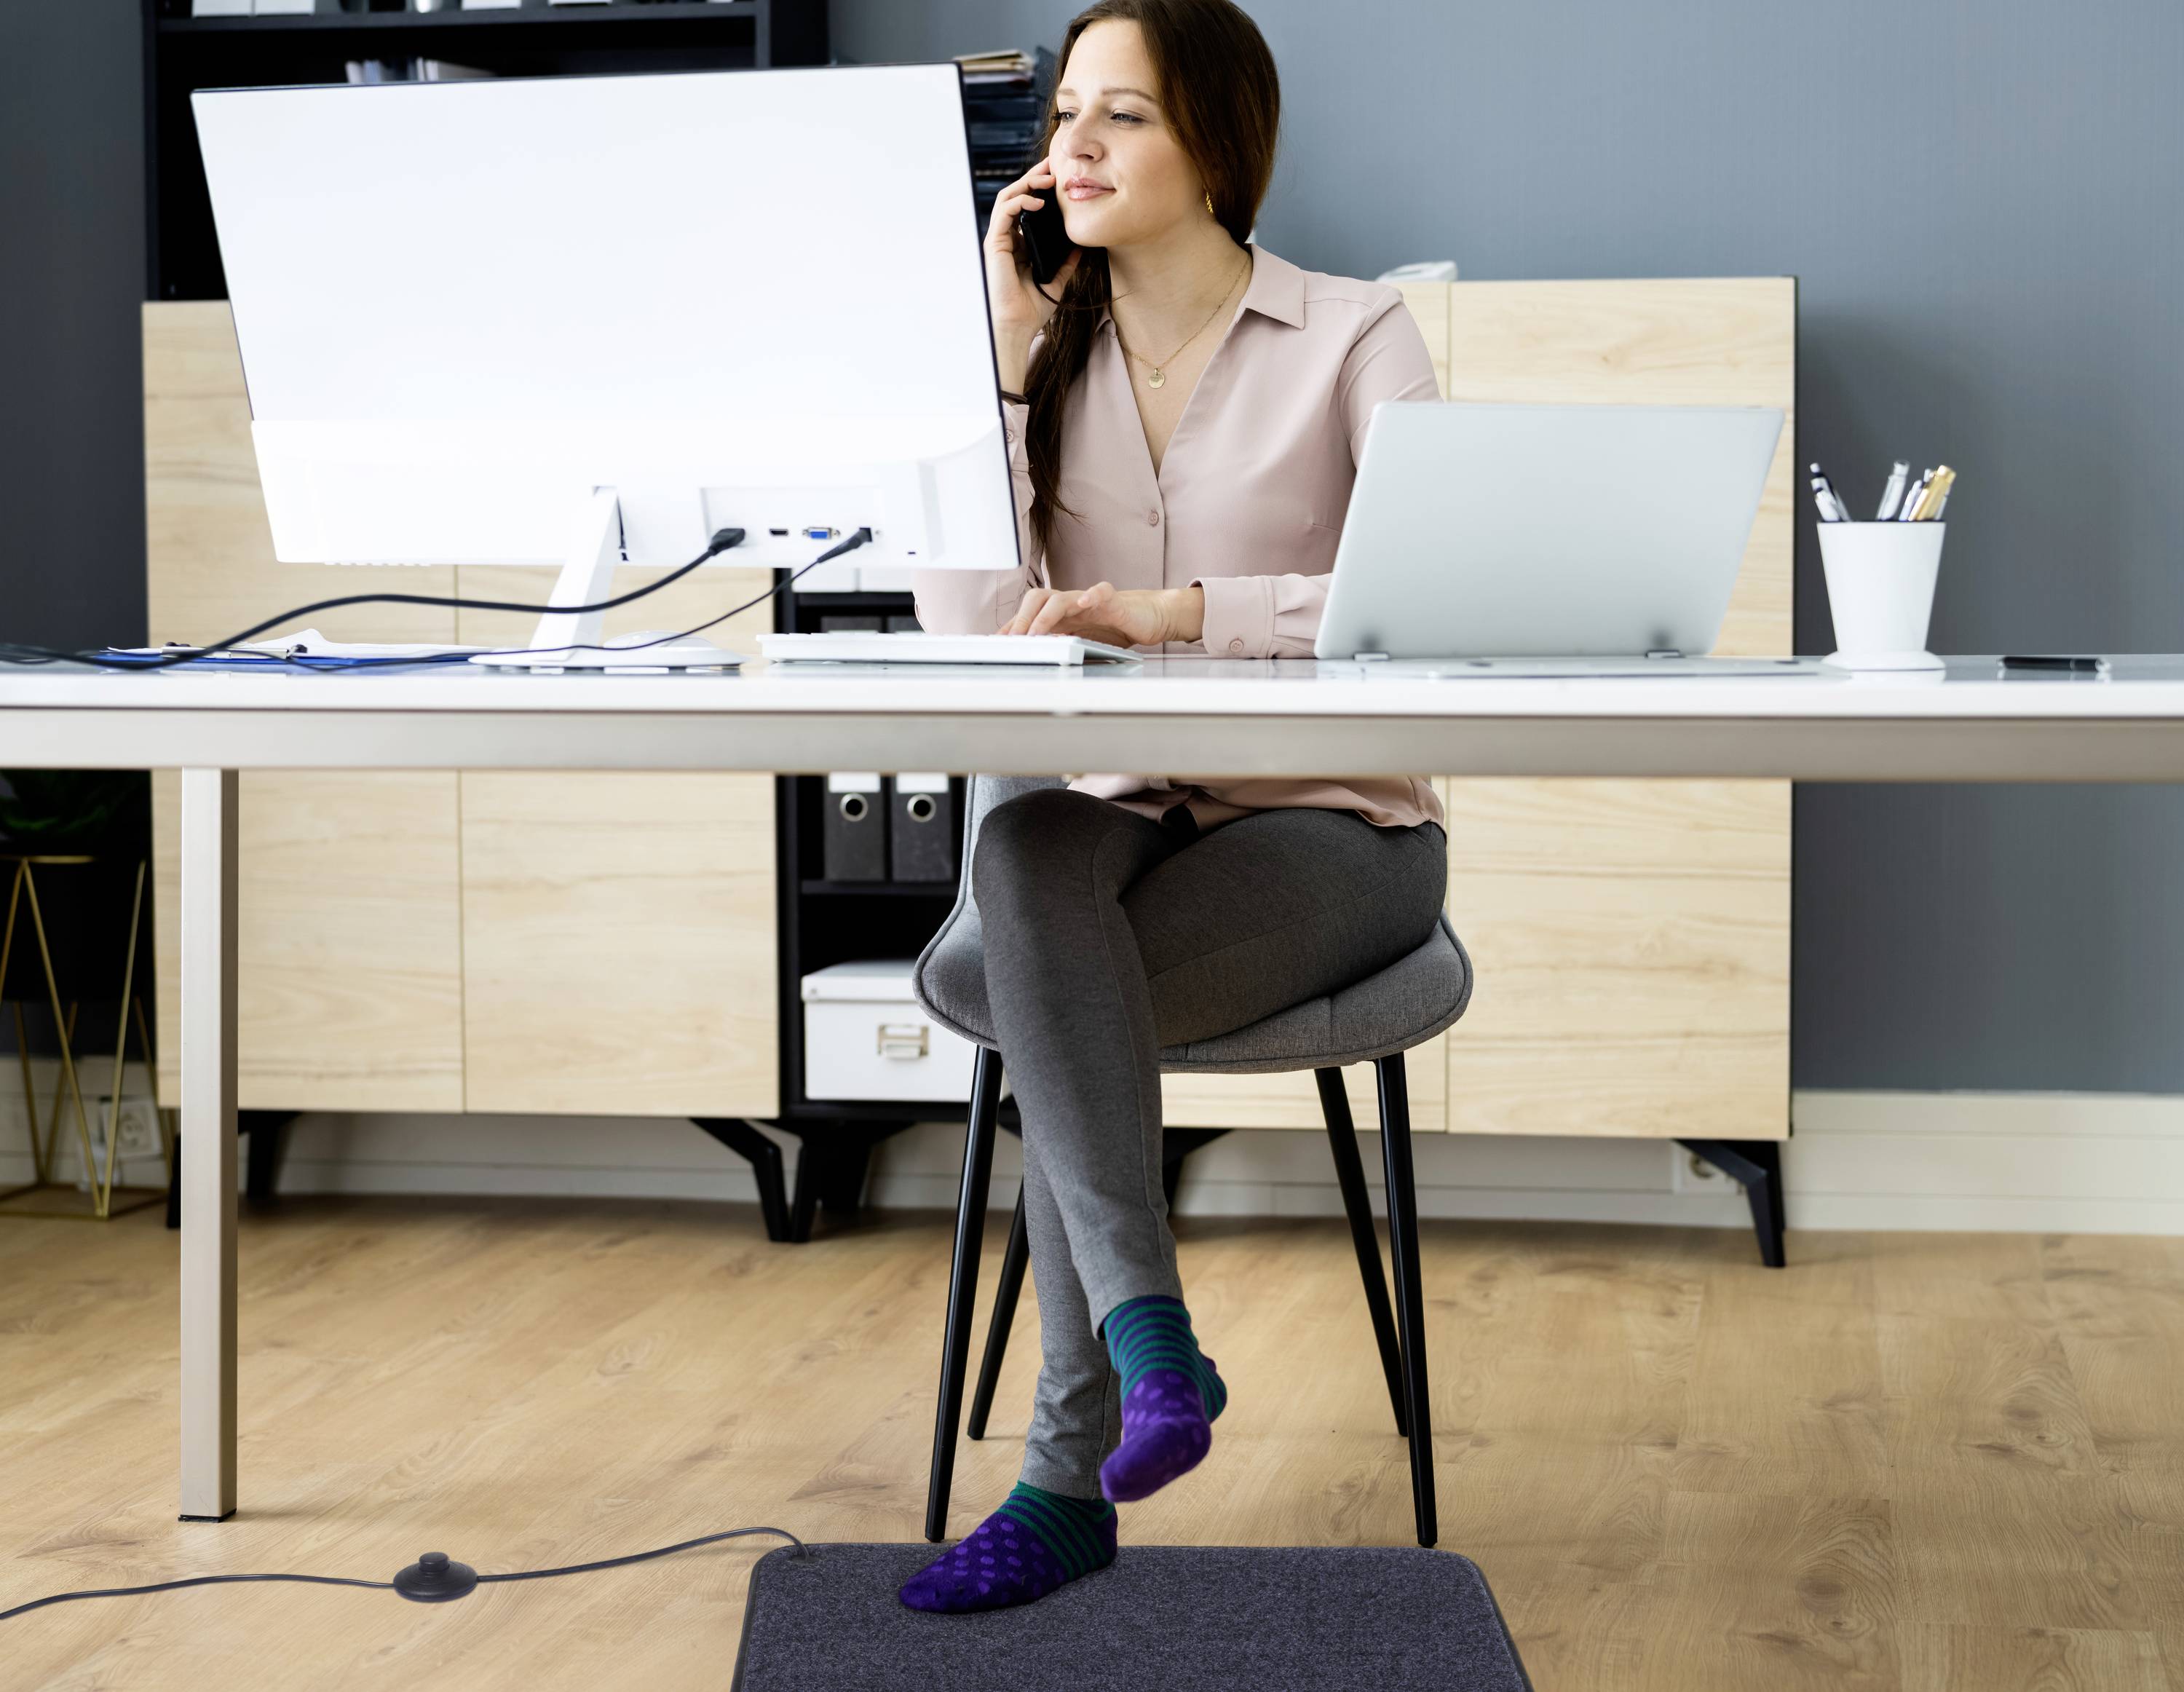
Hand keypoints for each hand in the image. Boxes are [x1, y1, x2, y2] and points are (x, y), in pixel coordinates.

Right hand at [985, 162, 1081, 390]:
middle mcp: (1008, 237)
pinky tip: (1038, 201)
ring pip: (1009, 197)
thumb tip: (1081, 245)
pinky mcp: (995, 243)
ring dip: (1028, 183)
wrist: (1018, 325)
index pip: (1028, 206)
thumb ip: (1067, 261)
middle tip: (1055, 164)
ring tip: (1048, 178)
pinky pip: (1005, 211)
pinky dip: (1020, 201)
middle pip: (1018, 196)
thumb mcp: (1058, 279)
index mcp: (1021, 243)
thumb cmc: (1033, 307)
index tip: (1061, 176)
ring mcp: (1000, 239)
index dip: (1041, 188)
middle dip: (1035, 176)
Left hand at [1003, 583, 1205, 647]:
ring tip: (1037, 632)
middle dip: (1022, 619)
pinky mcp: (1113, 600)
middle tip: (1013, 641)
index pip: (1030, 614)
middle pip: (1038, 599)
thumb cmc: (1117, 627)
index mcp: (1063, 613)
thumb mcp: (1083, 639)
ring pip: (1060, 598)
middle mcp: (1072, 603)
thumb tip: (1036, 658)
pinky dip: (1090, 596)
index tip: (996, 643)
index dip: (1012, 626)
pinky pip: (1100, 592)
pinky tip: (1083, 602)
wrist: (1151, 616)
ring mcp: (1090, 600)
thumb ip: (1061, 643)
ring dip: (1045, 616)